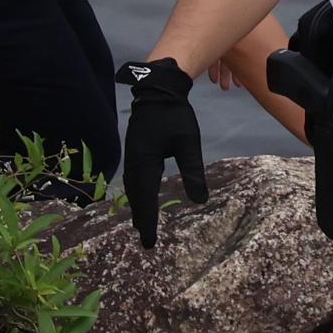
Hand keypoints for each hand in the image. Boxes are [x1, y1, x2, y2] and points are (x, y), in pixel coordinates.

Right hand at [120, 57, 207, 249]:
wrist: (159, 90)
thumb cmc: (175, 116)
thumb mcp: (189, 144)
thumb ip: (193, 171)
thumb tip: (200, 200)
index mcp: (144, 162)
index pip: (146, 199)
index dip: (148, 221)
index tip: (149, 242)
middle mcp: (133, 161)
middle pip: (136, 196)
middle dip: (141, 217)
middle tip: (145, 239)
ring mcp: (132, 155)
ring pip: (133, 187)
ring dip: (137, 205)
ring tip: (142, 223)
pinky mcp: (135, 150)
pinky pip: (134, 177)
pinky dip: (137, 191)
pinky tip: (141, 196)